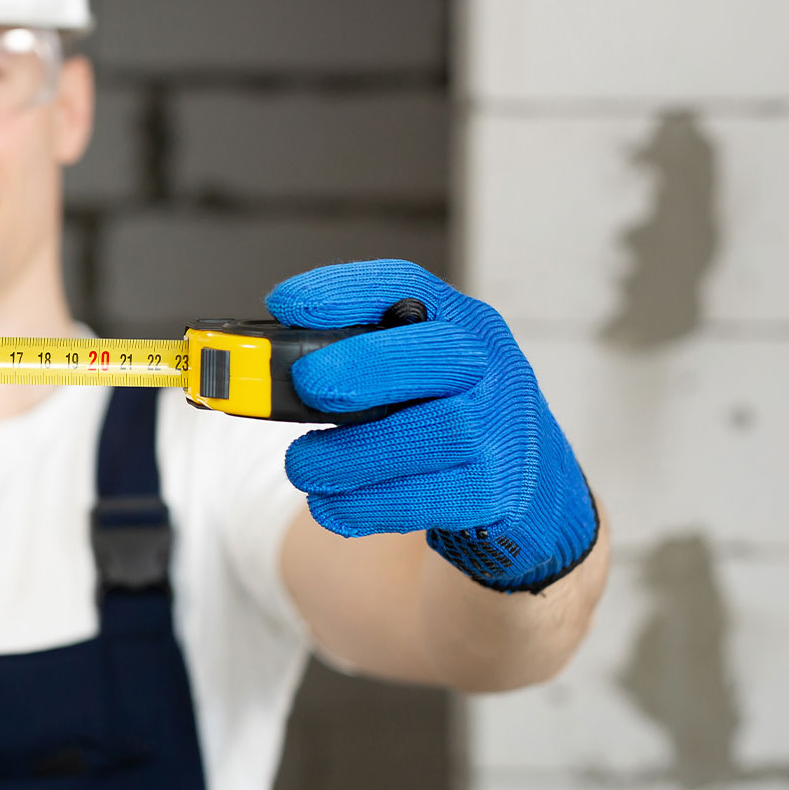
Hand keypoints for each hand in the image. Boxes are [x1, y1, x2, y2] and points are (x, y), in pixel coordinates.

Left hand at [267, 260, 596, 592]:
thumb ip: (352, 358)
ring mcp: (503, 431)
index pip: (405, 286)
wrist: (526, 492)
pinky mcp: (497, 492)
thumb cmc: (446, 418)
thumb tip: (262, 361)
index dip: (343, 291)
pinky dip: (366, 504)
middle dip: (364, 366)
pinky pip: (427, 498)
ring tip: (303, 465)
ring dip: (350, 455)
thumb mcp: (410, 374)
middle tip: (305, 385)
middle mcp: (491, 367)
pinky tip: (330, 503)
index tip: (283, 304)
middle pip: (437, 355)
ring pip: (430, 435)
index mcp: (458, 322)